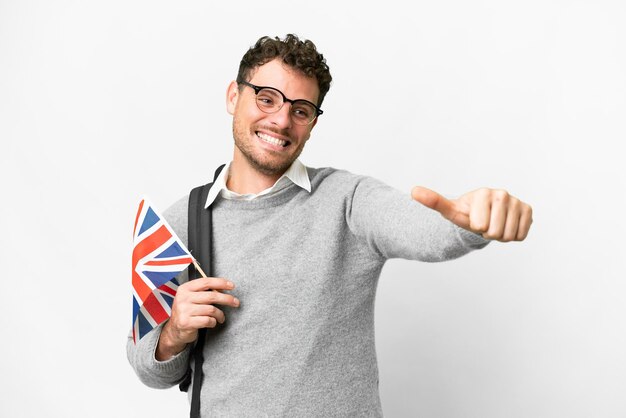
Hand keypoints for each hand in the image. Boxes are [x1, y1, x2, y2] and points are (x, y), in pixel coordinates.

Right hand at [156, 277, 239, 360]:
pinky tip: (212, 323)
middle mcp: (183, 298)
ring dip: (220, 314)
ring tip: (221, 317)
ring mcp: (184, 311)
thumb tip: (224, 288)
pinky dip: (213, 322)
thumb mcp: (191, 298)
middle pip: (211, 296)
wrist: (175, 331)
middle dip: (227, 299)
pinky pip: (208, 320)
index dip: (220, 282)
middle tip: (235, 302)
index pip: (206, 282)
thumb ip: (204, 292)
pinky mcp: (186, 322)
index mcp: (185, 289)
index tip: (232, 286)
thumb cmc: (187, 312)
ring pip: (211, 310)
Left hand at [411, 186, 532, 241]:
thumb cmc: (466, 213)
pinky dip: (512, 235)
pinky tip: (505, 225)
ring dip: (499, 235)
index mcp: (485, 193)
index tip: (474, 219)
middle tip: (484, 223)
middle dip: (487, 233)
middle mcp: (503, 194)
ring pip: (508, 235)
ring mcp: (518, 202)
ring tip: (494, 224)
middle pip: (495, 232)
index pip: (480, 226)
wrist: (484, 214)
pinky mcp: (529, 211)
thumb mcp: (450, 211)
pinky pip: (520, 235)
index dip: (475, 228)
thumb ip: (433, 201)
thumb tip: (413, 191)